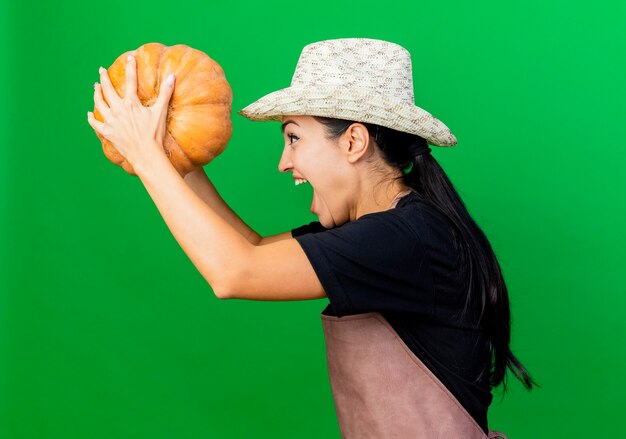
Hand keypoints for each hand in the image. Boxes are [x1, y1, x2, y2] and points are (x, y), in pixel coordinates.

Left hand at [87, 52, 175, 168]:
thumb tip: (172, 76)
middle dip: (104, 78)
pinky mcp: (107, 132)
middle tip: (101, 70)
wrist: (145, 154)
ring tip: (95, 87)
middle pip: (107, 89)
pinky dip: (91, 118)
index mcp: (131, 103)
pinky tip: (89, 113)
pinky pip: (95, 123)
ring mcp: (110, 121)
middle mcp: (118, 109)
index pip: (130, 80)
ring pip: (99, 103)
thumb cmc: (154, 134)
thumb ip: (165, 93)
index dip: (131, 67)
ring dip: (96, 94)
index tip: (130, 57)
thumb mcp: (160, 112)